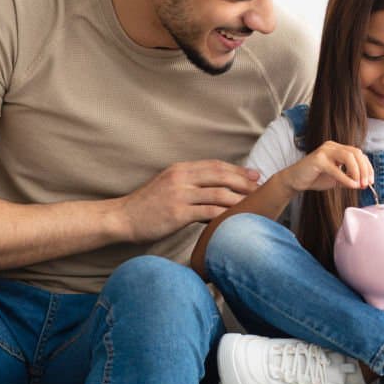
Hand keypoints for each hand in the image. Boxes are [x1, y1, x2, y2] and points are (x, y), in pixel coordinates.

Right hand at [118, 160, 260, 243]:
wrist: (122, 218)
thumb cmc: (147, 207)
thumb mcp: (169, 187)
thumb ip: (190, 185)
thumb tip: (216, 193)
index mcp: (180, 169)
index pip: (215, 165)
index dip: (237, 169)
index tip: (254, 175)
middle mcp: (181, 177)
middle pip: (220, 175)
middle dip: (243, 181)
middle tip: (261, 188)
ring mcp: (179, 194)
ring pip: (218, 193)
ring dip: (239, 199)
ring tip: (254, 205)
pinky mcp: (177, 212)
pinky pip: (208, 212)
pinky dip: (225, 214)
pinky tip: (236, 218)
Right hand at [279, 141, 373, 194]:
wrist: (295, 180)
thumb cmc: (315, 178)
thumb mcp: (337, 179)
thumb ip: (349, 178)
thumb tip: (363, 183)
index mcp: (338, 148)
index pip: (359, 154)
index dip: (367, 167)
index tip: (370, 181)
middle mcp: (332, 146)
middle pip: (356, 153)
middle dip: (364, 169)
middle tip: (366, 184)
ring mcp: (325, 151)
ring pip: (348, 156)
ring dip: (357, 171)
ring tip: (359, 184)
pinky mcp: (318, 159)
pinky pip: (336, 168)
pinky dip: (345, 177)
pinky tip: (351, 185)